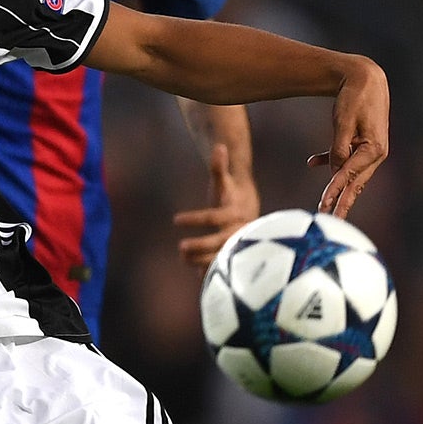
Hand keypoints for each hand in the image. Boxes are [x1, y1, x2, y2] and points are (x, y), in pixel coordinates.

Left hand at [173, 142, 260, 272]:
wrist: (247, 209)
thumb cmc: (230, 194)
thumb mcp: (224, 182)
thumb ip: (219, 167)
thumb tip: (219, 146)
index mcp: (236, 213)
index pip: (214, 217)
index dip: (195, 219)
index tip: (175, 219)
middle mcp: (239, 231)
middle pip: (220, 242)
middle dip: (200, 246)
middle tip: (180, 248)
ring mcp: (237, 245)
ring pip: (221, 257)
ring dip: (202, 261)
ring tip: (182, 257)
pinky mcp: (234, 255)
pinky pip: (224, 267)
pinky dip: (212, 273)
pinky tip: (198, 277)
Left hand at [310, 58, 389, 215]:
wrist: (365, 77)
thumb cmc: (355, 97)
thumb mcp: (344, 122)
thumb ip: (339, 147)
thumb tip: (335, 170)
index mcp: (374, 148)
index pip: (349, 175)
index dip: (335, 191)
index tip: (324, 207)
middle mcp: (376, 153)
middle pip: (355, 182)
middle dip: (342, 202)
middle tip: (331, 221)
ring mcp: (371, 150)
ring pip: (351, 174)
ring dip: (337, 188)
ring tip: (325, 208)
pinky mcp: (363, 144)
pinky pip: (347, 160)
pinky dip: (331, 161)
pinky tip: (312, 162)